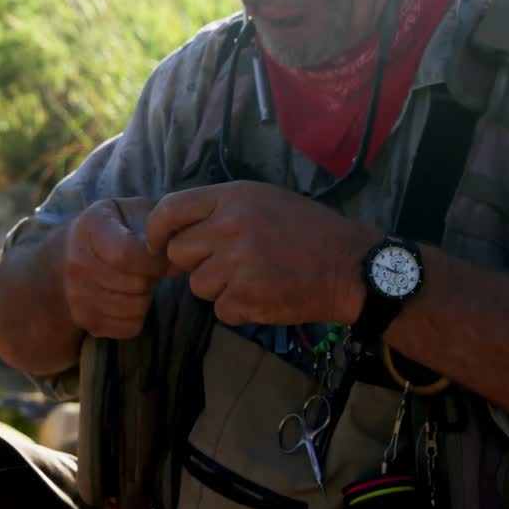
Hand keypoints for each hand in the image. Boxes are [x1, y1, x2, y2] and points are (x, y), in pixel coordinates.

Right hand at [62, 197, 175, 338]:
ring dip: (146, 296)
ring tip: (137, 279)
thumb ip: (158, 229)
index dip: (153, 261)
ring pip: (135, 308)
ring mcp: (77, 295)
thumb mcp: (133, 211)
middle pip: (135, 284)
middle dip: (152, 277)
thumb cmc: (115, 226)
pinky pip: (129, 327)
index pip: (124, 255)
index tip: (162, 255)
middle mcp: (76, 263)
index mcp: (90, 228)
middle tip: (148, 267)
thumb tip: (176, 264)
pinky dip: (138, 314)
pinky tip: (128, 296)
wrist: (71, 250)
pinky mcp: (85, 321)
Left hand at [144, 181, 378, 326]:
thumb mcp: (263, 200)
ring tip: (254, 278)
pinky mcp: (245, 297)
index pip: (170, 209)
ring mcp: (236, 264)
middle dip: (197, 262)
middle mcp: (229, 227)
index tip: (157, 244)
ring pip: (198, 285)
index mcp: (232, 198)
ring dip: (219, 288)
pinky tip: (265, 295)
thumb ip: (220, 210)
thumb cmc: (308, 230)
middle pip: (178, 253)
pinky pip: (220, 310)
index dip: (157, 230)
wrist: (352, 266)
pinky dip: (239, 309)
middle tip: (230, 262)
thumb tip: (177, 228)